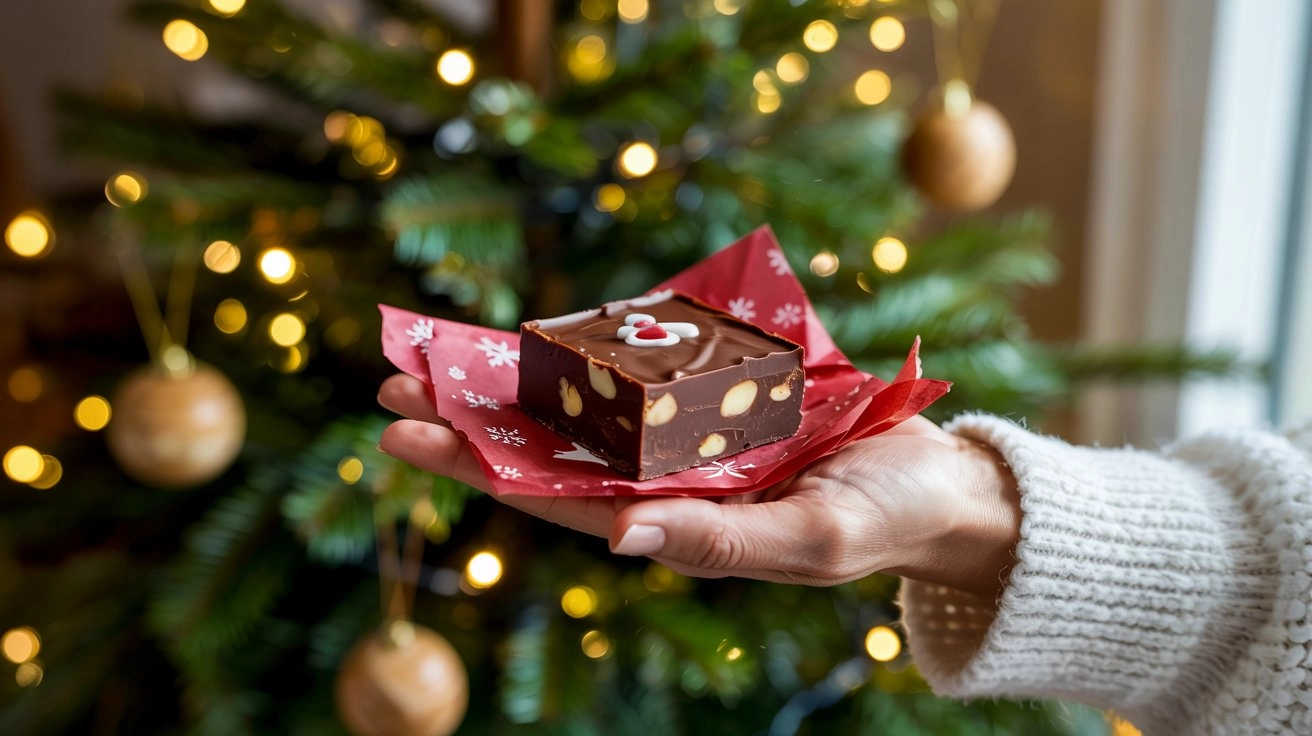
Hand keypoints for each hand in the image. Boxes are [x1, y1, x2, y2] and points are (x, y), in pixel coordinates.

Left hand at [378, 374, 1020, 597]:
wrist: (940, 485)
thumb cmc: (881, 522)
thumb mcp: (807, 539)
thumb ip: (717, 542)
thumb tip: (618, 539)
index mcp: (675, 526)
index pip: (559, 500)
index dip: (481, 468)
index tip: (409, 438)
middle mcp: (667, 484)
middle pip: (554, 452)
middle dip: (474, 423)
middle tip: (393, 386)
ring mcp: (687, 441)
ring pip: (585, 411)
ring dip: (516, 385)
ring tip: (442, 355)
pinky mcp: (715, 402)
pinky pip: (640, 375)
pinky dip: (590, 355)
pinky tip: (541, 335)